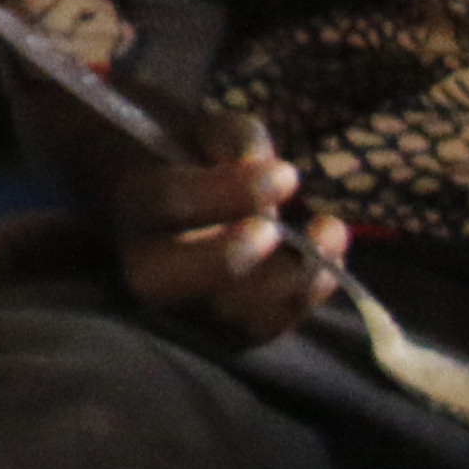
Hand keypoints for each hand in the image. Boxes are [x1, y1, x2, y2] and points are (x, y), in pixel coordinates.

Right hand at [108, 107, 346, 345]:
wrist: (196, 210)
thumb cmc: (207, 163)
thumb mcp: (217, 133)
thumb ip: (238, 144)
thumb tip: (266, 173)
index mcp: (138, 203)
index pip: (169, 203)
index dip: (229, 192)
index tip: (289, 177)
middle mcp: (148, 265)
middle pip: (170, 279)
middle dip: (229, 257)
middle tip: (276, 230)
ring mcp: (186, 309)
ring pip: (228, 314)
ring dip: (290, 277)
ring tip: (329, 232)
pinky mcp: (226, 334)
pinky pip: (265, 329)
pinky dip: (307, 298)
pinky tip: (330, 261)